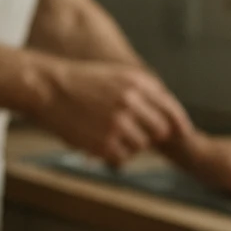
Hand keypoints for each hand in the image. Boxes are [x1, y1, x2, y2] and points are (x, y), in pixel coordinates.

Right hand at [36, 58, 193, 166]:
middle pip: (160, 130)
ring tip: (108, 133)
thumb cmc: (79, 82)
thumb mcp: (115, 75)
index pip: (171, 109)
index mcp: (137, 83)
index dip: (180, 125)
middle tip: (133, 132)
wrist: (47, 88)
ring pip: (141, 145)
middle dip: (151, 134)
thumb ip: (143, 90)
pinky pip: (123, 156)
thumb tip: (166, 109)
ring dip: (130, 144)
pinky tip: (99, 140)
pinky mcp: (104, 142)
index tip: (182, 134)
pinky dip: (114, 153)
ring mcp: (118, 124)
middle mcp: (131, 102)